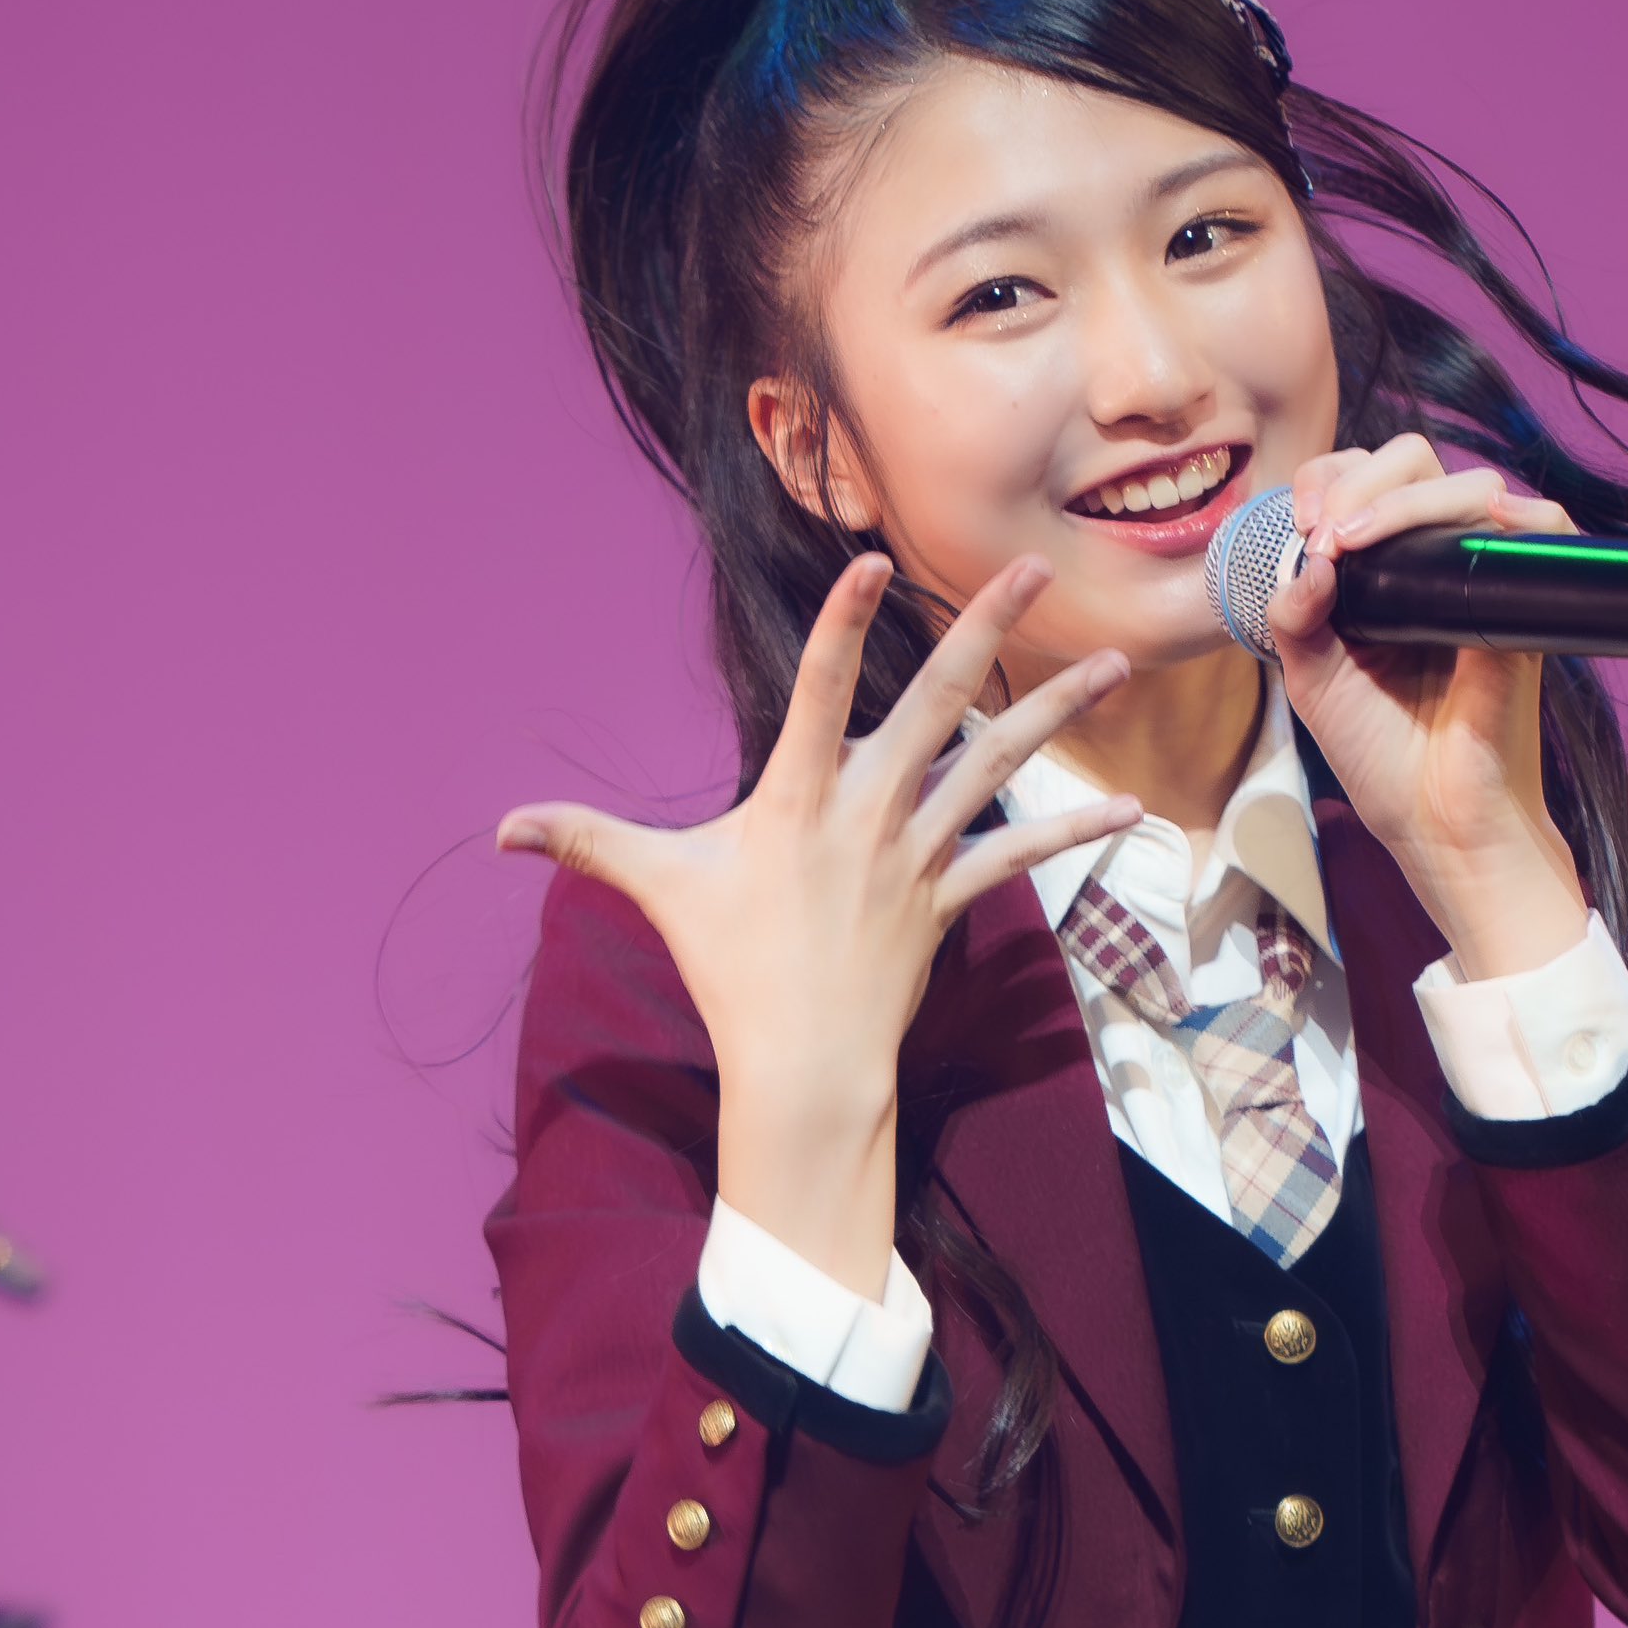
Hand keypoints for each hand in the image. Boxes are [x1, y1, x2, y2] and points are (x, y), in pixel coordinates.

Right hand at [501, 555, 1137, 1294]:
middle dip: (984, 628)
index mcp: (797, 797)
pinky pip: (1020, 855)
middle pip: (937, 702)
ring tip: (1114, 661)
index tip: (873, 561)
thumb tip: (499, 830)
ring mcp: (916, 853)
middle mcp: (867, 811)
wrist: (802, 1066)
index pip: (818, 690)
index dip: (845, 624)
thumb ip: (586, 843)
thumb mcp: (658, 892)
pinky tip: (1128, 809)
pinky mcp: (948, 899)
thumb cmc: (728, 971)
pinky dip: (1073, 832)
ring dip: (1058, 709)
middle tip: (1028, 564)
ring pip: (997, 763)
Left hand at [1265, 434, 1591, 983]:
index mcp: (1388, 570)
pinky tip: (1443, 530)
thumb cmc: (1380, 752)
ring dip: (1405, 495)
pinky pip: (1537, 525)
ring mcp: (1486, 575)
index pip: (1367, 480)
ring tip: (1350, 541)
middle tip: (1325, 532)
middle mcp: (1439, 561)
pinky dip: (1498, 512)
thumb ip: (1295, 614)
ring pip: (1472, 483)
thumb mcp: (1313, 676)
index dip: (1330, 480)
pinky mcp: (1528, 599)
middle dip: (1362, 477)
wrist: (1432, 816)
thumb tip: (1305, 557)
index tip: (1300, 526)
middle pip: (1417, 460)